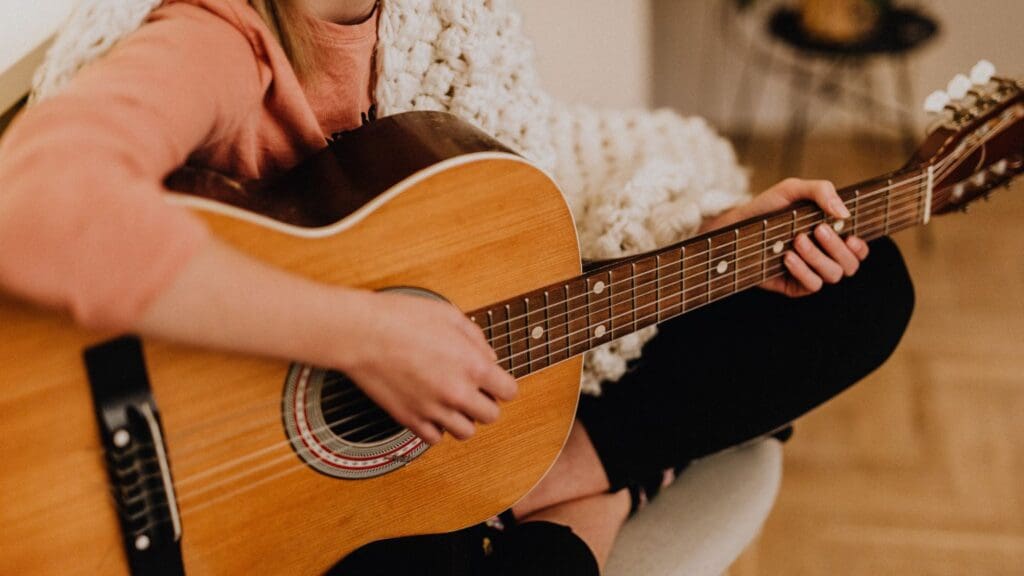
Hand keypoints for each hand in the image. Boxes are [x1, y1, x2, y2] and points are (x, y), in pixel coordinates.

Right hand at [336, 290, 517, 443]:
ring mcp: (433, 410)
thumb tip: (489, 357)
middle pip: (491, 416)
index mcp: (473, 366)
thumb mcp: (449, 315)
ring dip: (463, 418)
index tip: (493, 381)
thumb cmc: (401, 318)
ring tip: (451, 401)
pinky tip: (431, 410)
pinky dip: (436, 428)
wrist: (361, 333)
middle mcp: (457, 393)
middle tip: (472, 390)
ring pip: (465, 432)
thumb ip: (476, 339)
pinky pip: (434, 438)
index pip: (509, 392)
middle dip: (485, 402)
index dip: (502, 385)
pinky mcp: (409, 419)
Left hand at [700, 178, 869, 297]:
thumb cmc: (767, 207)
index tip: (851, 236)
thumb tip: (844, 212)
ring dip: (818, 257)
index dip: (861, 247)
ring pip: (833, 275)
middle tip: (818, 230)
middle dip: (837, 247)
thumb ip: (822, 191)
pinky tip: (788, 257)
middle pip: (850, 264)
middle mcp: (825, 256)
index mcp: (832, 235)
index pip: (858, 249)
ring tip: (797, 240)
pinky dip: (804, 271)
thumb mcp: (793, 190)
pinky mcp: (794, 285)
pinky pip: (813, 285)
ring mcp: (810, 271)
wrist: (735, 225)